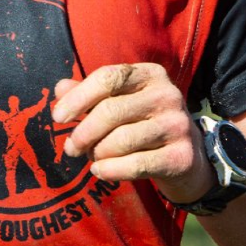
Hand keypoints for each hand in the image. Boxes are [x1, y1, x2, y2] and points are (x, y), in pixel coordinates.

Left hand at [51, 63, 212, 204]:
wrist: (187, 156)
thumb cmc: (143, 123)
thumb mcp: (119, 102)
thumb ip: (90, 94)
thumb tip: (60, 88)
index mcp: (151, 74)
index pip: (108, 78)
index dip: (78, 98)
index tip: (58, 118)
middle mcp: (168, 95)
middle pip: (111, 111)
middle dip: (83, 133)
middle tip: (71, 148)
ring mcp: (178, 125)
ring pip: (121, 140)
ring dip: (97, 153)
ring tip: (93, 157)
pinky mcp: (181, 156)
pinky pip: (136, 165)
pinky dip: (110, 170)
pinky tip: (100, 171)